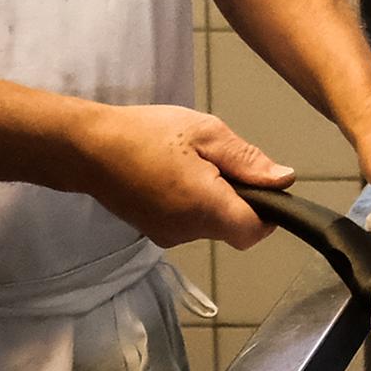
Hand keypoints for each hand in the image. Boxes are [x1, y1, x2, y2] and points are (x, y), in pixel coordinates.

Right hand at [70, 104, 293, 249]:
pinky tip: (172, 175)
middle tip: (215, 160)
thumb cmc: (146, 134)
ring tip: (189, 163)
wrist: (87, 148)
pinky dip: (191, 203)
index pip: (254, 231)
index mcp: (205, 208)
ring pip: (210, 224)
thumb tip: (283, 179)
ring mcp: (168, 236)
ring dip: (212, 199)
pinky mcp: (153, 232)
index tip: (260, 185)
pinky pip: (188, 223)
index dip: (267, 212)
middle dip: (237, 198)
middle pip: (233, 227)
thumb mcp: (205, 133)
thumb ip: (247, 160)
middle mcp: (188, 232)